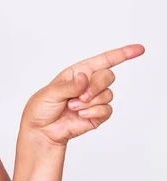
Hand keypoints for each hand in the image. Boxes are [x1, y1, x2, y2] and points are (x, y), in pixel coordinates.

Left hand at [21, 44, 144, 145]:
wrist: (42, 131)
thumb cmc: (41, 108)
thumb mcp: (50, 92)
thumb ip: (69, 85)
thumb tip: (84, 78)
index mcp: (77, 73)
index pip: (103, 61)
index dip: (122, 54)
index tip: (139, 49)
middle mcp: (88, 84)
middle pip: (108, 76)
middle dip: (96, 86)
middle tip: (81, 96)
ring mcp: (94, 99)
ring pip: (108, 94)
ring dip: (90, 102)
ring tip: (72, 107)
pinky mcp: (97, 114)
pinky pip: (107, 110)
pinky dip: (93, 112)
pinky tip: (80, 115)